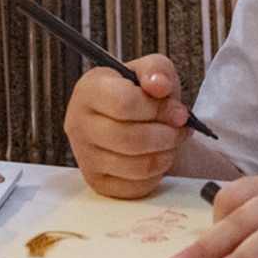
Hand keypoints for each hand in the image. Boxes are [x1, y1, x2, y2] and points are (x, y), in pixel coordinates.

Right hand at [64, 55, 191, 198]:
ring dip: (164, 155)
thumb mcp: (151, 70)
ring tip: (171, 141)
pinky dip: (155, 174)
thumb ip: (157, 70)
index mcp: (88, 90)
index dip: (158, 109)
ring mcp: (84, 156)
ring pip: (134, 166)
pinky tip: (158, 156)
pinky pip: (134, 187)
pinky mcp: (96, 182)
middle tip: (180, 129)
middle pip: (128, 138)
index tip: (178, 110)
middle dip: (165, 135)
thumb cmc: (139, 92)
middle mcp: (78, 123)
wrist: (131, 117)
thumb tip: (159, 85)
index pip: (124, 103)